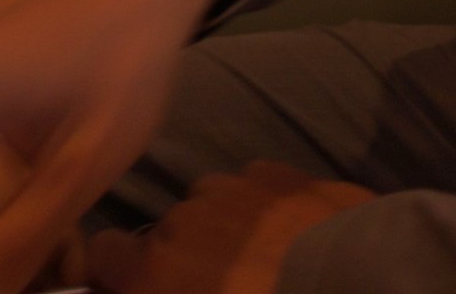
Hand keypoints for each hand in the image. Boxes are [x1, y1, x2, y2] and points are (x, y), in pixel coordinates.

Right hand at [84, 164, 373, 293]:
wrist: (351, 285)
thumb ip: (167, 288)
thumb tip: (174, 281)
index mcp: (156, 266)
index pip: (104, 253)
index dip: (118, 270)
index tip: (134, 285)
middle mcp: (185, 218)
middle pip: (167, 232)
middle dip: (186, 254)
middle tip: (220, 285)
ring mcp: (233, 188)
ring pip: (212, 204)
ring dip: (225, 226)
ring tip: (262, 258)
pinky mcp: (280, 173)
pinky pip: (255, 188)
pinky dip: (264, 208)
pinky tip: (292, 234)